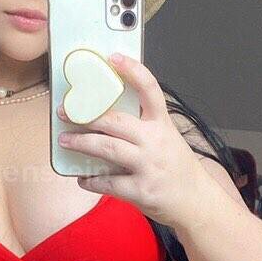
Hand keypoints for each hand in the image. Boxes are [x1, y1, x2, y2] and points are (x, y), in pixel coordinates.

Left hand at [55, 52, 209, 228]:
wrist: (196, 202)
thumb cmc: (178, 168)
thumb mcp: (168, 138)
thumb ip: (144, 126)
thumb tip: (107, 114)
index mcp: (162, 124)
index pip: (150, 90)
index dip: (132, 71)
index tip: (113, 58)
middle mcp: (156, 142)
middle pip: (116, 121)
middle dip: (86, 115)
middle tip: (65, 112)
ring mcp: (148, 166)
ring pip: (108, 149)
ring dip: (82, 143)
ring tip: (64, 140)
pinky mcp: (141, 190)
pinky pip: (108, 183)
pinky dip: (91, 181)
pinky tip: (83, 178)